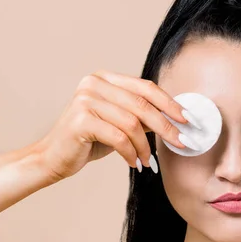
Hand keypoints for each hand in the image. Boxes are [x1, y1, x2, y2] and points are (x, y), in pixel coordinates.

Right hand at [34, 70, 196, 180]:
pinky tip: (134, 163)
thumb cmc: (88, 141)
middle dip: (166, 125)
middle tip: (181, 141)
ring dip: (145, 146)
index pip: (145, 87)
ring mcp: (85, 100)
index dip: (170, 103)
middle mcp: (94, 83)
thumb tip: (177, 119)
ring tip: (147, 160)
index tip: (188, 119)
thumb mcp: (119, 123)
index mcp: (105, 78)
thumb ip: (142, 116)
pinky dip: (131, 153)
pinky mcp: (81, 120)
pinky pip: (119, 138)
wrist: (52, 158)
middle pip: (142, 104)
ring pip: (132, 123)